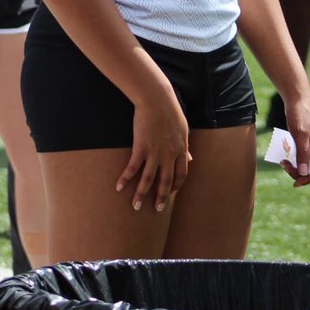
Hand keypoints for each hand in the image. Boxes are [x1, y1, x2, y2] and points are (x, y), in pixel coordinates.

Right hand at [115, 92, 190, 211]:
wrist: (157, 100)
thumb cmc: (170, 111)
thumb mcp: (183, 129)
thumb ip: (186, 147)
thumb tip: (190, 158)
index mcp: (181, 150)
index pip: (181, 174)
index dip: (176, 185)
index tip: (170, 193)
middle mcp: (169, 155)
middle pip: (165, 182)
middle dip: (160, 197)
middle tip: (156, 209)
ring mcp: (155, 153)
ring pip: (148, 179)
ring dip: (141, 194)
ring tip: (136, 206)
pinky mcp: (140, 148)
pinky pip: (132, 168)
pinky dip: (125, 179)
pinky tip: (118, 186)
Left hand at [280, 93, 309, 187]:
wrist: (296, 95)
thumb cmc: (299, 113)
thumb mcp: (300, 133)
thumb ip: (303, 153)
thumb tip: (305, 173)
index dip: (308, 178)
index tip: (294, 182)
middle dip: (298, 170)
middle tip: (283, 164)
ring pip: (305, 160)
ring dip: (294, 164)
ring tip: (282, 160)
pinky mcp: (305, 137)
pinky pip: (300, 152)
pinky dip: (292, 155)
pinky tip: (284, 151)